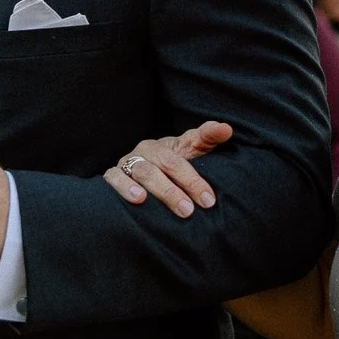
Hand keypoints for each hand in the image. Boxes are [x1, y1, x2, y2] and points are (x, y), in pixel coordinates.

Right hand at [102, 121, 235, 217]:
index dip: (194, 178)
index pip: (181, 157)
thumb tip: (226, 129)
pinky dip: (124, 188)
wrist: (136, 176)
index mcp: (163, 146)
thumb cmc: (168, 166)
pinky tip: (137, 200)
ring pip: (142, 173)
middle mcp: (144, 152)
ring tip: (175, 208)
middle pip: (163, 165)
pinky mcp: (112, 176)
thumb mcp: (188, 153)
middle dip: (180, 188)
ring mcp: (126, 164)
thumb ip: (206, 139)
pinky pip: (114, 179)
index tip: (209, 199)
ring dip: (159, 190)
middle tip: (194, 209)